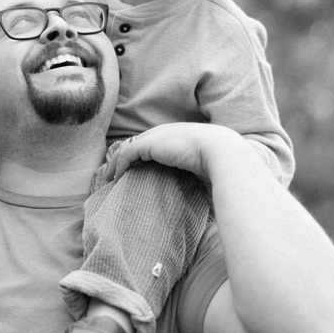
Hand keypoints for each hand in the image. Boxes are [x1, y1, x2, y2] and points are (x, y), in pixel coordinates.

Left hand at [106, 122, 242, 181]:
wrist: (223, 153)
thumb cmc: (223, 166)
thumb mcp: (209, 170)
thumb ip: (201, 177)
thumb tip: (206, 200)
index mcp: (181, 136)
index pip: (156, 142)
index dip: (143, 154)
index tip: (135, 170)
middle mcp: (167, 132)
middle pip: (139, 142)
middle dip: (126, 156)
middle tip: (117, 173)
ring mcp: (157, 136)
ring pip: (129, 147)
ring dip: (117, 162)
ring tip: (110, 177)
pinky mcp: (149, 144)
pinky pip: (127, 154)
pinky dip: (118, 165)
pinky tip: (115, 178)